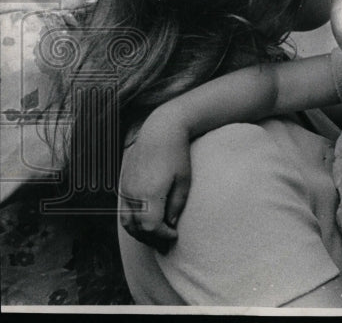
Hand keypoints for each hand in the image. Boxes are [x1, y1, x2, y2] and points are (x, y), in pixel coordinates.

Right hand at [118, 112, 192, 252]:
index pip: (151, 228)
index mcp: (149, 194)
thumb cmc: (176, 155)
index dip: (163, 236)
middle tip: (167, 243)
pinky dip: (133, 223)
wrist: (159, 132)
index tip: (175, 236)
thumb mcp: (184, 181)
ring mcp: (125, 190)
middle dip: (152, 239)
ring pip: (126, 222)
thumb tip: (170, 225)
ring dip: (140, 233)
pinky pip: (123, 211)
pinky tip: (146, 223)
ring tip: (157, 236)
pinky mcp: (122, 185)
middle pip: (137, 228)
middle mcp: (132, 194)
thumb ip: (176, 205)